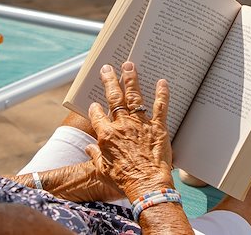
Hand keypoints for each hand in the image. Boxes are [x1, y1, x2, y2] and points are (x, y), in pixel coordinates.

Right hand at [85, 62, 174, 199]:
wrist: (146, 184)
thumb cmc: (124, 180)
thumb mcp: (102, 170)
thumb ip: (95, 156)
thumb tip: (88, 149)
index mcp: (106, 135)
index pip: (97, 114)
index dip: (94, 108)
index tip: (94, 104)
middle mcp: (122, 125)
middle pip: (113, 97)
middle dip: (109, 80)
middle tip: (107, 68)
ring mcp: (140, 124)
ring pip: (134, 96)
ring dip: (131, 79)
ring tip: (129, 65)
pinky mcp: (158, 127)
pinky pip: (160, 106)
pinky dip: (162, 93)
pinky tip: (162, 82)